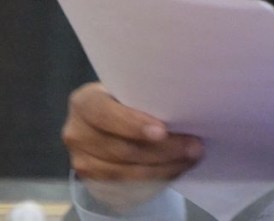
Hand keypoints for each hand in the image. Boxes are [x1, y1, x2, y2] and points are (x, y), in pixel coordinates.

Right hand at [63, 82, 203, 212]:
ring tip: (190, 158)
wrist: (109, 123)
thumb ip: (144, 97)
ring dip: (162, 166)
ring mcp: (80, 158)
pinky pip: (124, 184)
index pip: (104, 113)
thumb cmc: (125, 101)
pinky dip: (154, 177)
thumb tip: (185, 106)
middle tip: (194, 146)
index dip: (132, 124)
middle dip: (162, 149)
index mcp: (85, 101)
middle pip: (120, 147)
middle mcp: (77, 131)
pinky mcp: (90, 179)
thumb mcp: (130, 91)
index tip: (162, 131)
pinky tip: (175, 169)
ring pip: (123, 169)